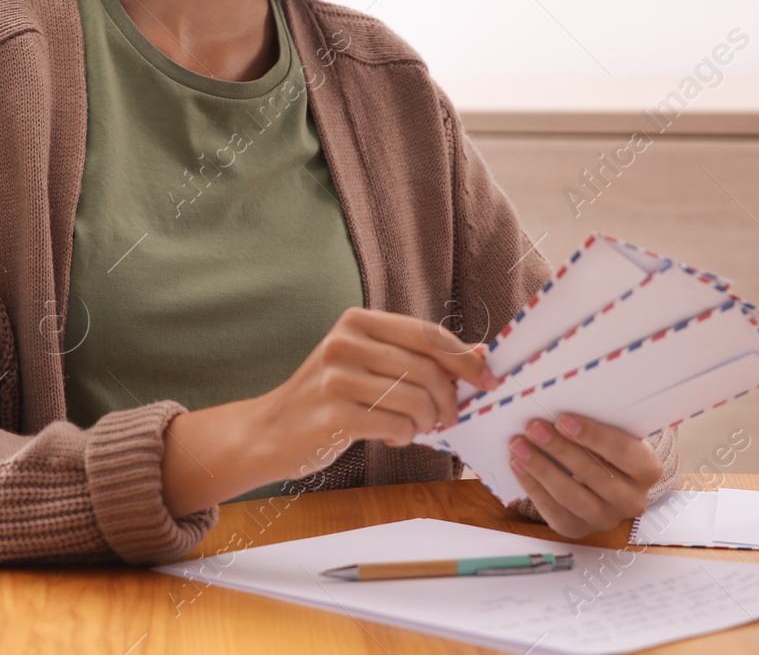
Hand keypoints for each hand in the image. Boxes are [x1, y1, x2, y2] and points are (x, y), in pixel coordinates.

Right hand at [259, 307, 501, 480]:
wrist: (270, 431)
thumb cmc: (328, 397)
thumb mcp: (368, 363)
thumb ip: (417, 356)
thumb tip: (481, 355)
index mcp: (357, 321)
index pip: (428, 334)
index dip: (465, 359)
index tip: (488, 380)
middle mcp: (345, 343)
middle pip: (427, 369)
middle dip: (449, 400)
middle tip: (447, 418)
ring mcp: (337, 378)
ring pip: (416, 399)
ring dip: (426, 422)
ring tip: (414, 428)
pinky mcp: (334, 414)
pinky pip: (396, 425)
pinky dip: (405, 435)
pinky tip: (393, 436)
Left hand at [507, 413, 662, 538]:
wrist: (610, 481)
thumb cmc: (607, 448)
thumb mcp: (614, 434)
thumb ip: (597, 425)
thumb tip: (558, 408)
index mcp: (647, 469)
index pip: (622, 451)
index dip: (592, 435)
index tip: (562, 419)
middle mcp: (631, 499)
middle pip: (594, 474)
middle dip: (559, 449)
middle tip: (533, 428)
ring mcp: (606, 519)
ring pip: (571, 496)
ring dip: (540, 468)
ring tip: (518, 445)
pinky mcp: (579, 529)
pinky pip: (553, 510)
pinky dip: (532, 486)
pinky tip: (517, 465)